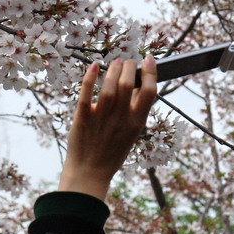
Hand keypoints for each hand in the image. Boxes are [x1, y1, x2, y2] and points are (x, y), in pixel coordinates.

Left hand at [58, 57, 157, 199]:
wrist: (89, 173)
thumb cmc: (112, 152)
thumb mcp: (131, 133)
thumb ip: (135, 111)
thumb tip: (138, 85)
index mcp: (136, 123)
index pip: (149, 92)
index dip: (150, 73)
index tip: (148, 60)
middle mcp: (121, 119)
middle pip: (128, 85)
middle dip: (129, 67)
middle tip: (128, 62)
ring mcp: (101, 118)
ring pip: (109, 87)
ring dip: (113, 70)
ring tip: (115, 63)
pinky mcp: (83, 118)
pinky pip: (86, 95)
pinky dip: (90, 78)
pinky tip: (94, 66)